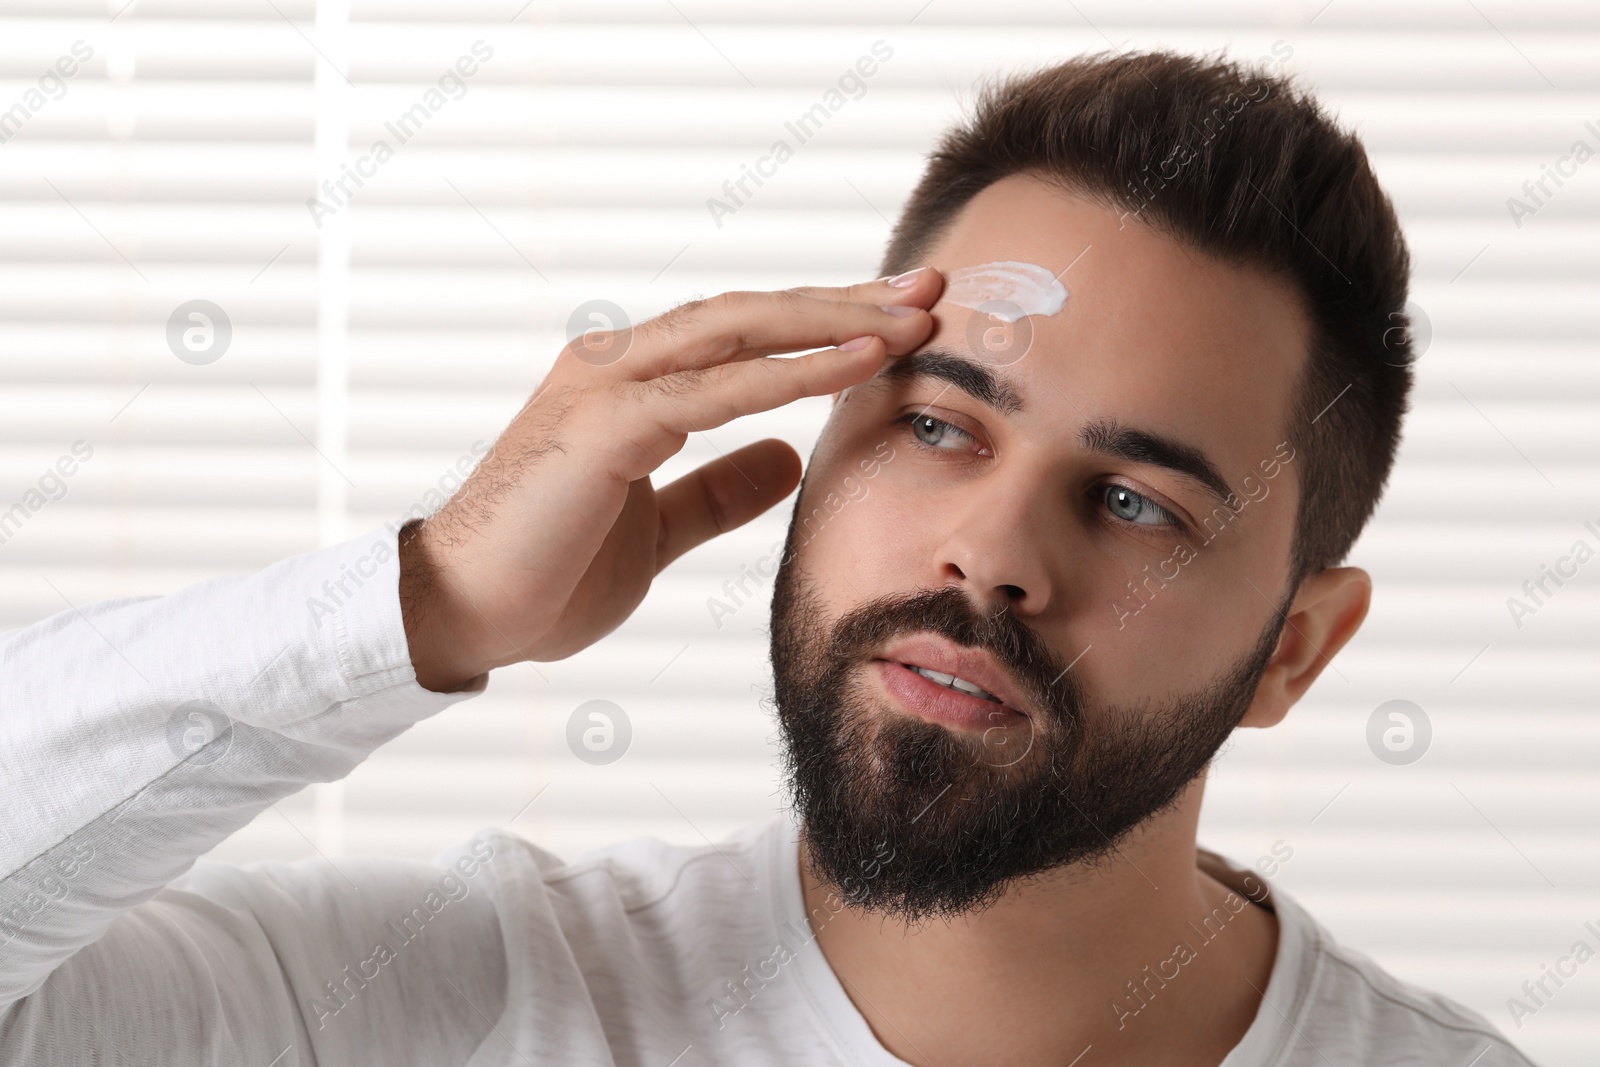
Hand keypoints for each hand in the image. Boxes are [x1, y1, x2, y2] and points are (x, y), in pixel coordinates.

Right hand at [398, 269, 943, 691]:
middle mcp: (620, 364)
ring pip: (741, 331)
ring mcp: (609, 385)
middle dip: (848, 300)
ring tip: (915, 318)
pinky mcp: (605, 424)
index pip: (746, 335)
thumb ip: (716, 490)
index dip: (826, 324)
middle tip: (933, 289)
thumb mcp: (658, 529)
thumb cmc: (544, 572)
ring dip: (835, 321)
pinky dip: (792, 372)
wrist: (461, 614)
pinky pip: (717, 389)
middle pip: (754, 313)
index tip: (903, 321)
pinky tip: (858, 364)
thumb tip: (788, 457)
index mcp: (633, 385)